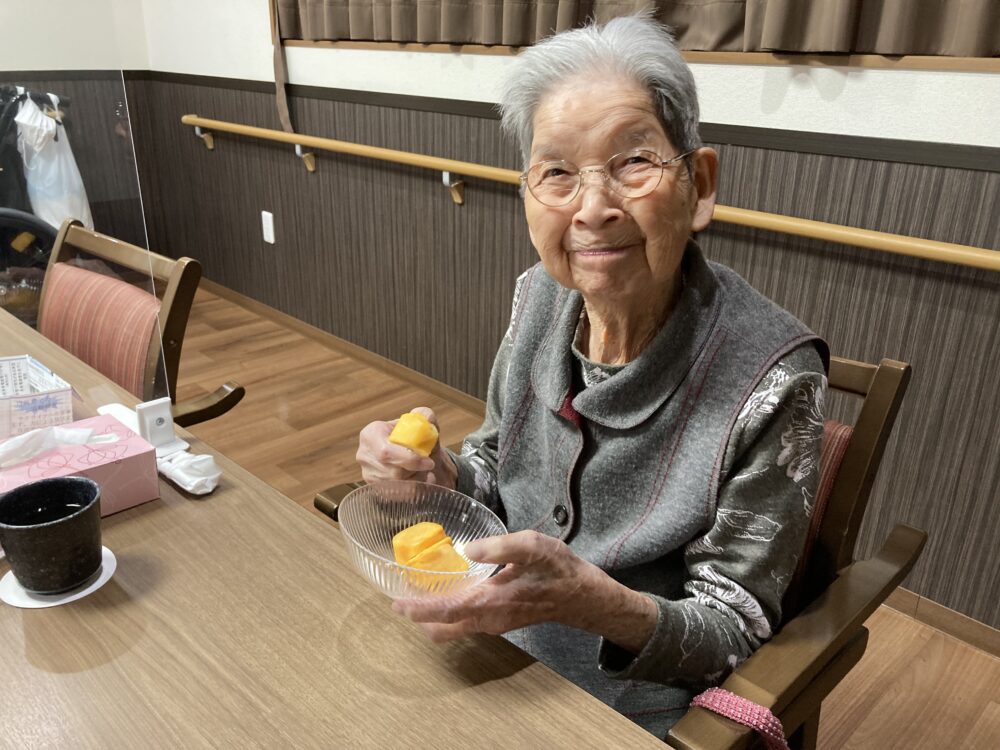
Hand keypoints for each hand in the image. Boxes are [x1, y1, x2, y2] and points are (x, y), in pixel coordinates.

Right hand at [356, 407, 456, 487]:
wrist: (413, 454)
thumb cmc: (415, 437)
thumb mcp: (422, 423)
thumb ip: (425, 416)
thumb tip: (427, 418)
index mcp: (371, 434)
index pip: (386, 452)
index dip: (409, 459)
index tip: (428, 461)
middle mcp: (364, 455)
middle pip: (392, 471)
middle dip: (415, 470)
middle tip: (430, 465)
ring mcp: (367, 474)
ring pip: (395, 485)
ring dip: (416, 480)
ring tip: (426, 472)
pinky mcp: (375, 488)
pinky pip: (396, 495)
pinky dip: (413, 490)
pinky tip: (422, 481)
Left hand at [392, 530, 656, 652]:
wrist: (583, 596)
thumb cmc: (559, 569)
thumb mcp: (534, 547)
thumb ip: (501, 546)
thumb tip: (468, 548)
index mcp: (491, 602)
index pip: (445, 611)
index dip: (418, 608)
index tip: (396, 602)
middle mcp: (488, 619)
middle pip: (443, 627)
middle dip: (419, 616)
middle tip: (400, 598)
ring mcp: (495, 624)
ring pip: (454, 628)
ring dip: (433, 616)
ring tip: (419, 593)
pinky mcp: (501, 621)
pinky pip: (466, 623)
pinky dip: (450, 614)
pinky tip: (448, 593)